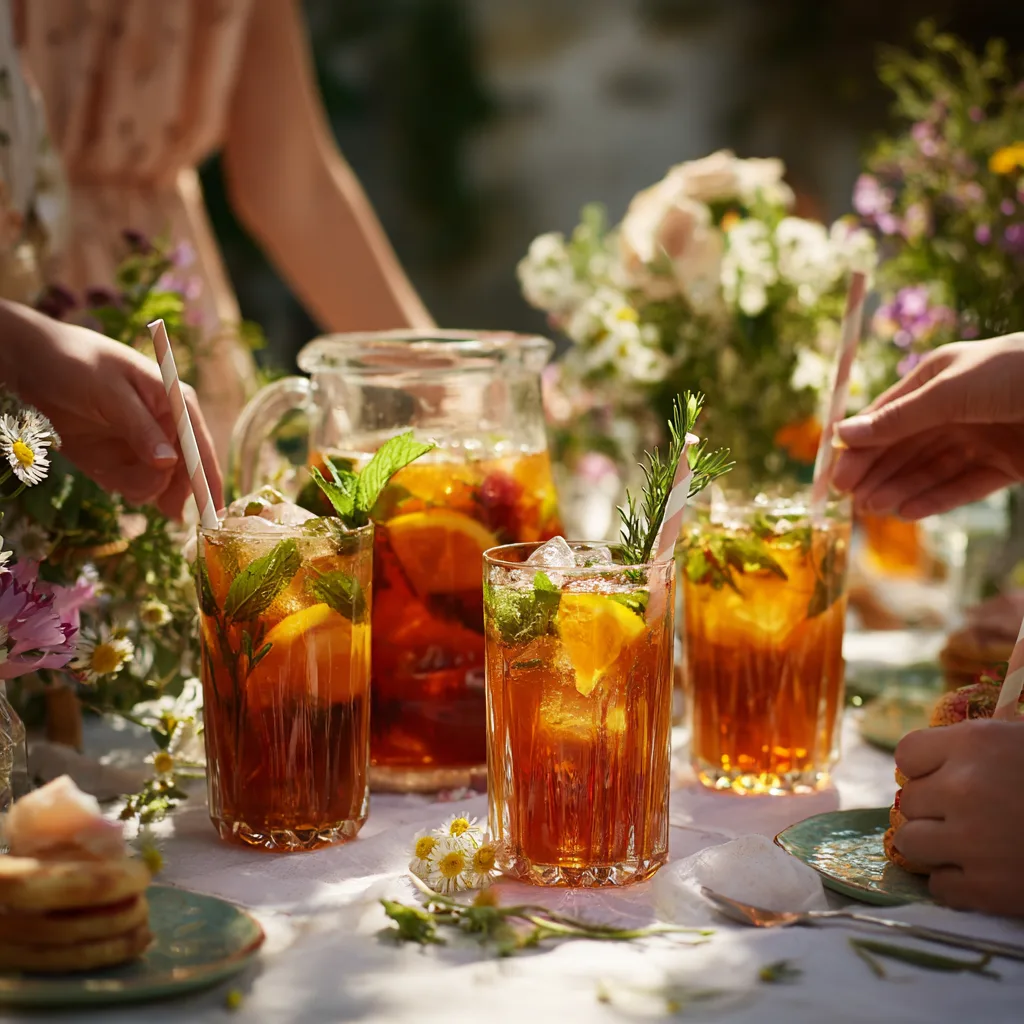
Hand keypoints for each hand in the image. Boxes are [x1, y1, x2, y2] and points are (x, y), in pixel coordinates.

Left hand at [0, 301, 222, 517]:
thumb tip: (170, 462)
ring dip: (141, 487)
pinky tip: (102, 470)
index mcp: (174, 402)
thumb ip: (140, 427)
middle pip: (184, 471)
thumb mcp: (109, 391)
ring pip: (158, 484)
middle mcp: (164, 426)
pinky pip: (131, 486)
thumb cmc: (75, 363)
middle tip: (165, 510)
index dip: (208, 477)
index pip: (199, 445)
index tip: (214, 510)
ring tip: (112, 473)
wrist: (27, 363)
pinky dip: (120, 485)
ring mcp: (141, 445)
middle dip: (173, 490)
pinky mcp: (116, 460)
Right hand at [832, 333, 1023, 517]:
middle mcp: (956, 408)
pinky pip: (963, 485)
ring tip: (874, 510)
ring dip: (900, 488)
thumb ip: (897, 419)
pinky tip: (908, 511)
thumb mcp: (950, 391)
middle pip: (905, 446)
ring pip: (931, 468)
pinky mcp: (1008, 464)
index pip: (886, 416)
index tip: (835, 475)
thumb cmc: (1017, 373)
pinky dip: (935, 498)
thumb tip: (840, 436)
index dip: (858, 445)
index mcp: (937, 378)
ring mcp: (982, 436)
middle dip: (877, 472)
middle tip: (851, 501)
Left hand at [894, 719, 1023, 916]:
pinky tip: (985, 875)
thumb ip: (975, 749)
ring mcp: (971, 840)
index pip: (908, 754)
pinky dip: (957, 885)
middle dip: (935, 809)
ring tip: (969, 846)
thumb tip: (931, 766)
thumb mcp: (1021, 742)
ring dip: (935, 847)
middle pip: (910, 802)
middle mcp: (962, 788)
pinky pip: (939, 887)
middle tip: (968, 816)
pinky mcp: (987, 889)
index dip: (925, 768)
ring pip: (912, 843)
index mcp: (974, 743)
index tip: (944, 778)